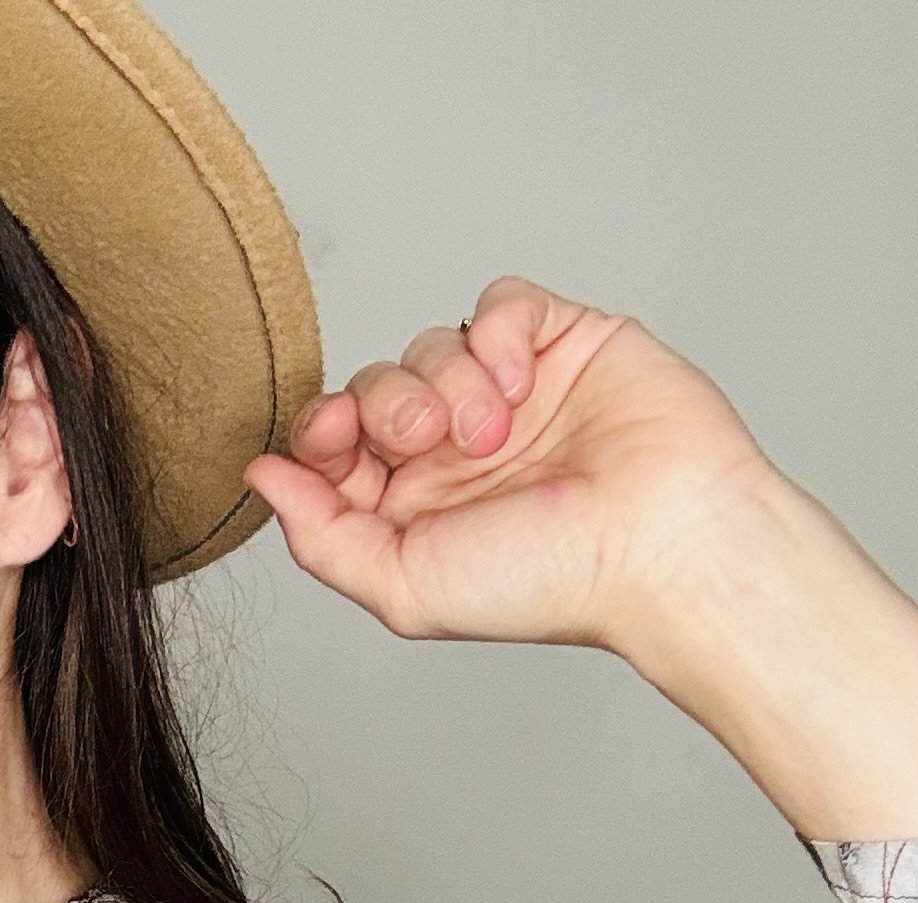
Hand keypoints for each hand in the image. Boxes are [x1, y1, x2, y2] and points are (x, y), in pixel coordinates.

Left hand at [240, 276, 782, 656]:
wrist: (657, 542)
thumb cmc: (545, 581)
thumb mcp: (403, 584)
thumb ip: (321, 535)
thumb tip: (260, 479)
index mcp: (414, 506)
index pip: (336, 445)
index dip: (321, 430)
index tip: (336, 438)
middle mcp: (456, 450)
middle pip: (373, 386)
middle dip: (387, 406)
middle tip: (431, 441)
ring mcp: (509, 393)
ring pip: (430, 341)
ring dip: (449, 382)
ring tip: (496, 433)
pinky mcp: (563, 342)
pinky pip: (497, 303)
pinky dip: (494, 334)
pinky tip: (519, 382)